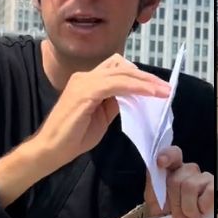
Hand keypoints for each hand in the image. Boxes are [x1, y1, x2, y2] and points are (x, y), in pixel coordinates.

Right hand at [33, 54, 169, 168]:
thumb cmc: (72, 137)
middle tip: (166, 88)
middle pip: (122, 67)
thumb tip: (133, 97)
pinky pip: (116, 84)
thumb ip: (115, 103)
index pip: (117, 70)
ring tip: (163, 91)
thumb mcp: (101, 117)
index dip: (139, 76)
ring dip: (145, 81)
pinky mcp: (85, 92)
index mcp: (87, 81)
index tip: (158, 87)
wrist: (50, 149)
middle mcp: (85, 77)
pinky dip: (136, 87)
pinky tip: (149, 94)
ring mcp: (83, 82)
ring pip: (122, 73)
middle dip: (147, 77)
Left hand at [144, 146, 213, 217]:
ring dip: (188, 208)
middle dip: (174, 203)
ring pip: (190, 186)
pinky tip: (202, 212)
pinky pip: (208, 193)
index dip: (167, 155)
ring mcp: (203, 177)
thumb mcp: (155, 204)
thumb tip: (158, 184)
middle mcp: (188, 170)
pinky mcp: (215, 187)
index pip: (172, 154)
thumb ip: (153, 191)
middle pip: (176, 179)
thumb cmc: (168, 216)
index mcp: (171, 170)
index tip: (160, 162)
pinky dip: (202, 207)